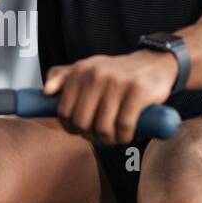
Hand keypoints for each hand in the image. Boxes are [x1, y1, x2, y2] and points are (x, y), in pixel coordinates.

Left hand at [44, 50, 177, 144]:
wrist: (155, 63)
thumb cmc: (118, 72)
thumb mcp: (89, 68)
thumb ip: (63, 78)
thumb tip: (45, 91)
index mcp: (80, 70)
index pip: (64, 111)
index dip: (71, 127)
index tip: (81, 130)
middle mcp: (96, 74)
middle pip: (82, 123)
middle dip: (90, 135)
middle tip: (100, 135)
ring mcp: (118, 82)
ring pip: (103, 128)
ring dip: (109, 139)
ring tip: (115, 136)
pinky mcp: (138, 92)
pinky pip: (124, 126)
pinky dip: (125, 137)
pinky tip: (127, 134)